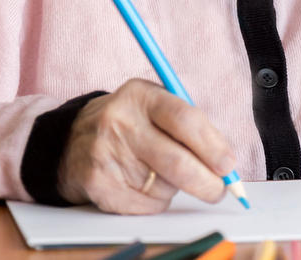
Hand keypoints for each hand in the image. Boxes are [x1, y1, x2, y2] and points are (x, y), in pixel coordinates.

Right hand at [58, 79, 238, 213]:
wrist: (72, 140)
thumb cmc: (130, 123)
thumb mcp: (154, 107)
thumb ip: (191, 126)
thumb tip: (226, 164)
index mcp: (141, 95)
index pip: (185, 119)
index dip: (212, 145)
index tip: (229, 165)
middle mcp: (120, 121)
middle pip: (176, 161)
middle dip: (206, 182)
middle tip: (219, 190)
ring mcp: (105, 153)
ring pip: (164, 186)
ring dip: (175, 188)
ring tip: (160, 172)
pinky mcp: (98, 183)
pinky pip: (145, 204)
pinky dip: (155, 201)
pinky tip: (141, 184)